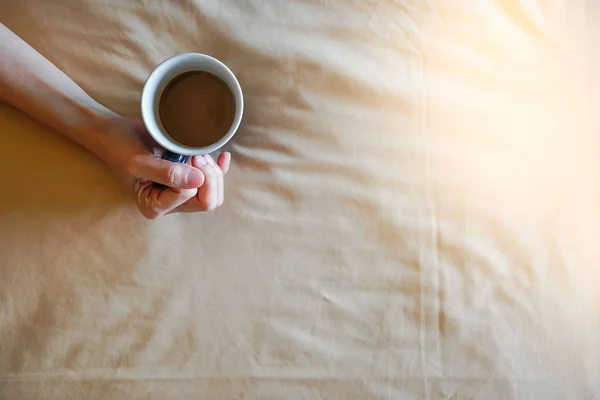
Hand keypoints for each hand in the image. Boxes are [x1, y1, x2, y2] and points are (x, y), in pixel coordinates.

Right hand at [97, 117, 230, 218]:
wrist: (114, 133)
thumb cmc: (120, 147)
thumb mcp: (139, 161)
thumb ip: (167, 174)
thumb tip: (198, 181)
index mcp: (155, 207)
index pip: (194, 200)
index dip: (197, 177)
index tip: (188, 156)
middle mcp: (170, 204)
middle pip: (209, 201)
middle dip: (210, 176)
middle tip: (197, 155)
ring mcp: (179, 192)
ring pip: (214, 192)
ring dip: (212, 171)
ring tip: (199, 153)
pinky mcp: (186, 179)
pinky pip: (213, 181)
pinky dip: (220, 168)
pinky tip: (222, 157)